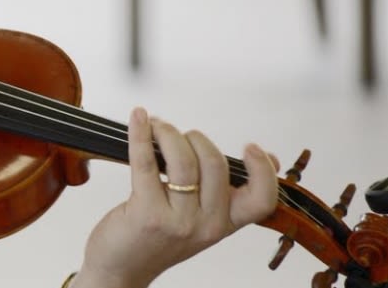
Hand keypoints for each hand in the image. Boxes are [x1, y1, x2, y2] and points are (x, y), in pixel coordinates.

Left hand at [71, 108, 278, 287]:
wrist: (121, 269)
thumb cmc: (157, 238)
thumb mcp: (200, 221)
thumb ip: (223, 193)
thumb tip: (265, 159)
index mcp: (225, 224)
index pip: (262, 200)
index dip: (262, 170)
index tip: (251, 147)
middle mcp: (207, 225)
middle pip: (216, 165)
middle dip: (195, 138)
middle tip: (176, 134)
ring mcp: (178, 220)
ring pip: (183, 161)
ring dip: (168, 133)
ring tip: (156, 127)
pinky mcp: (146, 213)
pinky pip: (146, 162)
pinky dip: (141, 134)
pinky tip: (138, 118)